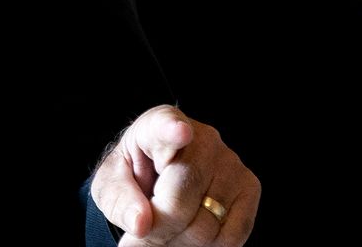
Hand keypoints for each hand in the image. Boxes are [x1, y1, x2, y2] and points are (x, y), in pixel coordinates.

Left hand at [92, 105, 259, 245]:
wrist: (159, 182)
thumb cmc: (133, 178)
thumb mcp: (112, 185)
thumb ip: (120, 201)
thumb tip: (141, 223)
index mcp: (158, 125)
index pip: (166, 125)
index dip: (172, 130)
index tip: (179, 131)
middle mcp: (202, 138)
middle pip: (181, 199)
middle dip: (159, 227)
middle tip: (144, 234)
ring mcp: (230, 163)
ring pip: (206, 225)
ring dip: (179, 242)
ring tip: (164, 235)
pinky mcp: (249, 188)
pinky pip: (231, 236)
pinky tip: (188, 238)